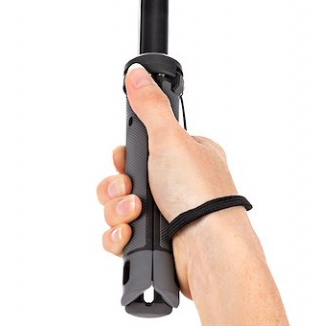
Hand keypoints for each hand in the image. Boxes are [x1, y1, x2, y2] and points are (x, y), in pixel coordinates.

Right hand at [96, 63, 239, 297]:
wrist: (209, 250)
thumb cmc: (200, 193)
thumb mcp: (170, 138)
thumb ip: (149, 106)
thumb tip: (137, 74)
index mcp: (185, 155)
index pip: (141, 147)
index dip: (124, 155)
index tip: (123, 159)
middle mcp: (176, 184)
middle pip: (124, 179)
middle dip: (117, 186)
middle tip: (128, 189)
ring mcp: (166, 215)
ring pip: (118, 208)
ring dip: (117, 211)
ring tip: (134, 213)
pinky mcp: (156, 245)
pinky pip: (121, 237)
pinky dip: (119, 236)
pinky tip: (129, 235)